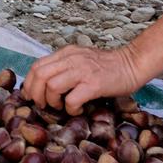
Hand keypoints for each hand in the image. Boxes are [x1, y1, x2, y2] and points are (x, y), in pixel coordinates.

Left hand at [22, 45, 145, 115]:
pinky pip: (71, 99)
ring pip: (52, 86)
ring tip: (61, 106)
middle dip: (35, 93)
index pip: (37, 65)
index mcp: (66, 53)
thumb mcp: (80, 59)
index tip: (29, 95)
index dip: (29, 83)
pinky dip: (70, 109)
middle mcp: (72, 59)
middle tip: (42, 105)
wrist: (132, 64)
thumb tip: (43, 84)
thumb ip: (64, 66)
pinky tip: (77, 110)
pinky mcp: (94, 84)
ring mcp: (83, 71)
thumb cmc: (107, 67)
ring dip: (52, 101)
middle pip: (39, 75)